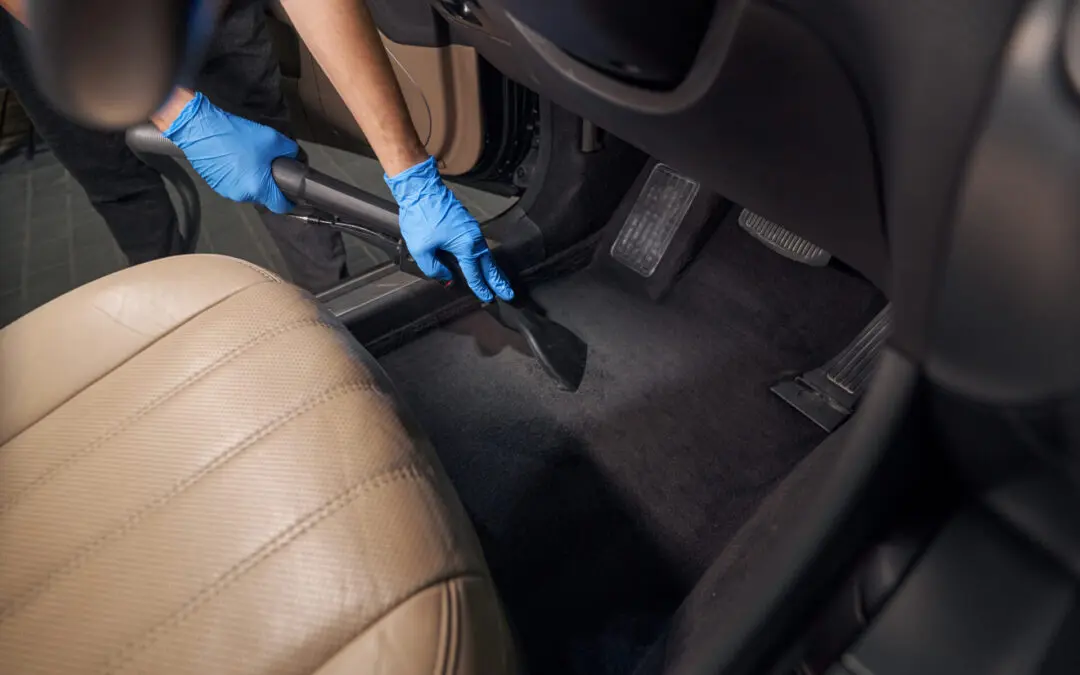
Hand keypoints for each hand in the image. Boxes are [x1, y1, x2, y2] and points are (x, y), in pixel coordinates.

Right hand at [162, 92, 297, 213]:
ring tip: (251, 161)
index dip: (289, 200)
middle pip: (264, 198)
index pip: (281, 206)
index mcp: (258, 189)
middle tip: (269, 167)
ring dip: (253, 181)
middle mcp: (242, 196)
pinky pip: (234, 186)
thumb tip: (296, 157)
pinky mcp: (215, 186)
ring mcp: (227, 192)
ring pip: (249, 191)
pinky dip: (239, 177)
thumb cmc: (236, 135)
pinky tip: (236, 161)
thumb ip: (290, 151)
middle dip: (269, 185)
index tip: (292, 192)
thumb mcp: (272, 139)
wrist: (200, 129)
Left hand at [385, 157, 513, 302]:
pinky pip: (479, 245)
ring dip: (492, 269)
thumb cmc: (421, 215)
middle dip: (498, 281)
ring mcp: (472, 229)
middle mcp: (473, 237)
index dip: (481, 288)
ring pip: (485, 255)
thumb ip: (434, 269)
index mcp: (465, 246)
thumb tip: (444, 277)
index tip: (487, 297)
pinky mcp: (466, 223)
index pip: (474, 273)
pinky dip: (483, 257)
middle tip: (507, 292)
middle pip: (489, 265)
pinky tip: (481, 261)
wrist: (421, 189)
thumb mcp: (421, 250)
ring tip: (498, 280)